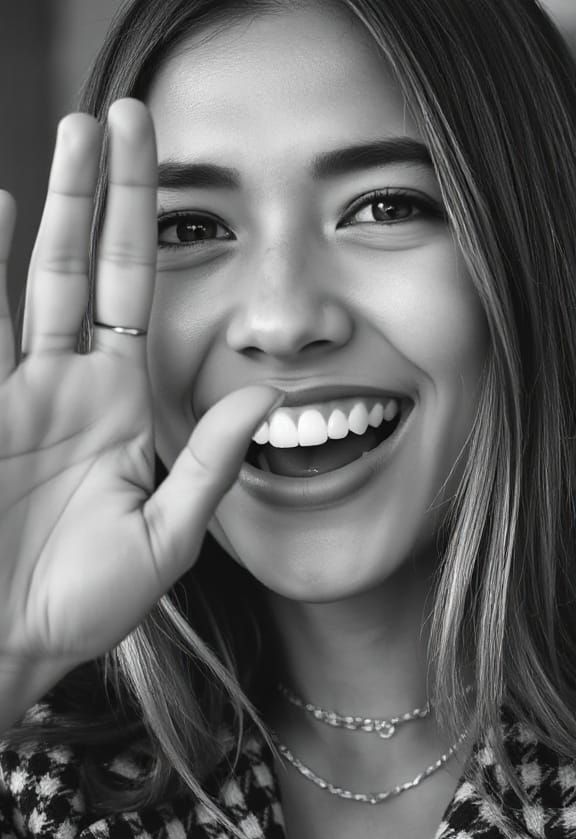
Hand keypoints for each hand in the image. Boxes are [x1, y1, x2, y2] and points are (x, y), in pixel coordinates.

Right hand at [0, 99, 277, 712]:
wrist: (5, 644)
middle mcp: (72, 383)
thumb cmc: (82, 606)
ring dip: (50, 209)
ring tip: (68, 135)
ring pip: (35, 279)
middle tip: (120, 113)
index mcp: (124, 406)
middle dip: (106, 192)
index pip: (141, 296)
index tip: (162, 163)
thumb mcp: (164, 538)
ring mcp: (19, 391)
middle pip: (90, 265)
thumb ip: (209, 465)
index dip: (151, 230)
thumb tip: (266, 396)